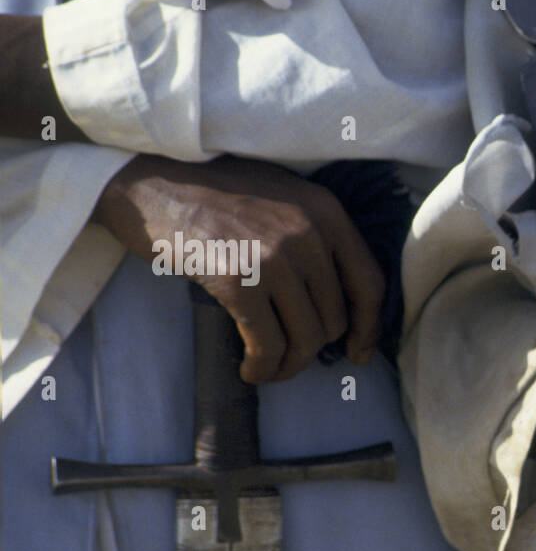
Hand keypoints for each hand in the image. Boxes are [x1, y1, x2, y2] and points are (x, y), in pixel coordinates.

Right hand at [91, 154, 384, 382]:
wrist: (149, 179)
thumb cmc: (214, 193)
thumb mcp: (282, 199)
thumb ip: (315, 238)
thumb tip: (336, 304)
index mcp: (326, 211)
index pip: (370, 283)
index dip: (369, 327)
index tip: (358, 353)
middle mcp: (309, 233)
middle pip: (335, 318)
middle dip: (313, 346)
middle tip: (288, 353)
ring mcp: (275, 258)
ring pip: (306, 338)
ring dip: (289, 364)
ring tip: (269, 366)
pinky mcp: (238, 282)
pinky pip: (268, 346)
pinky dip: (263, 368)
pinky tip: (250, 370)